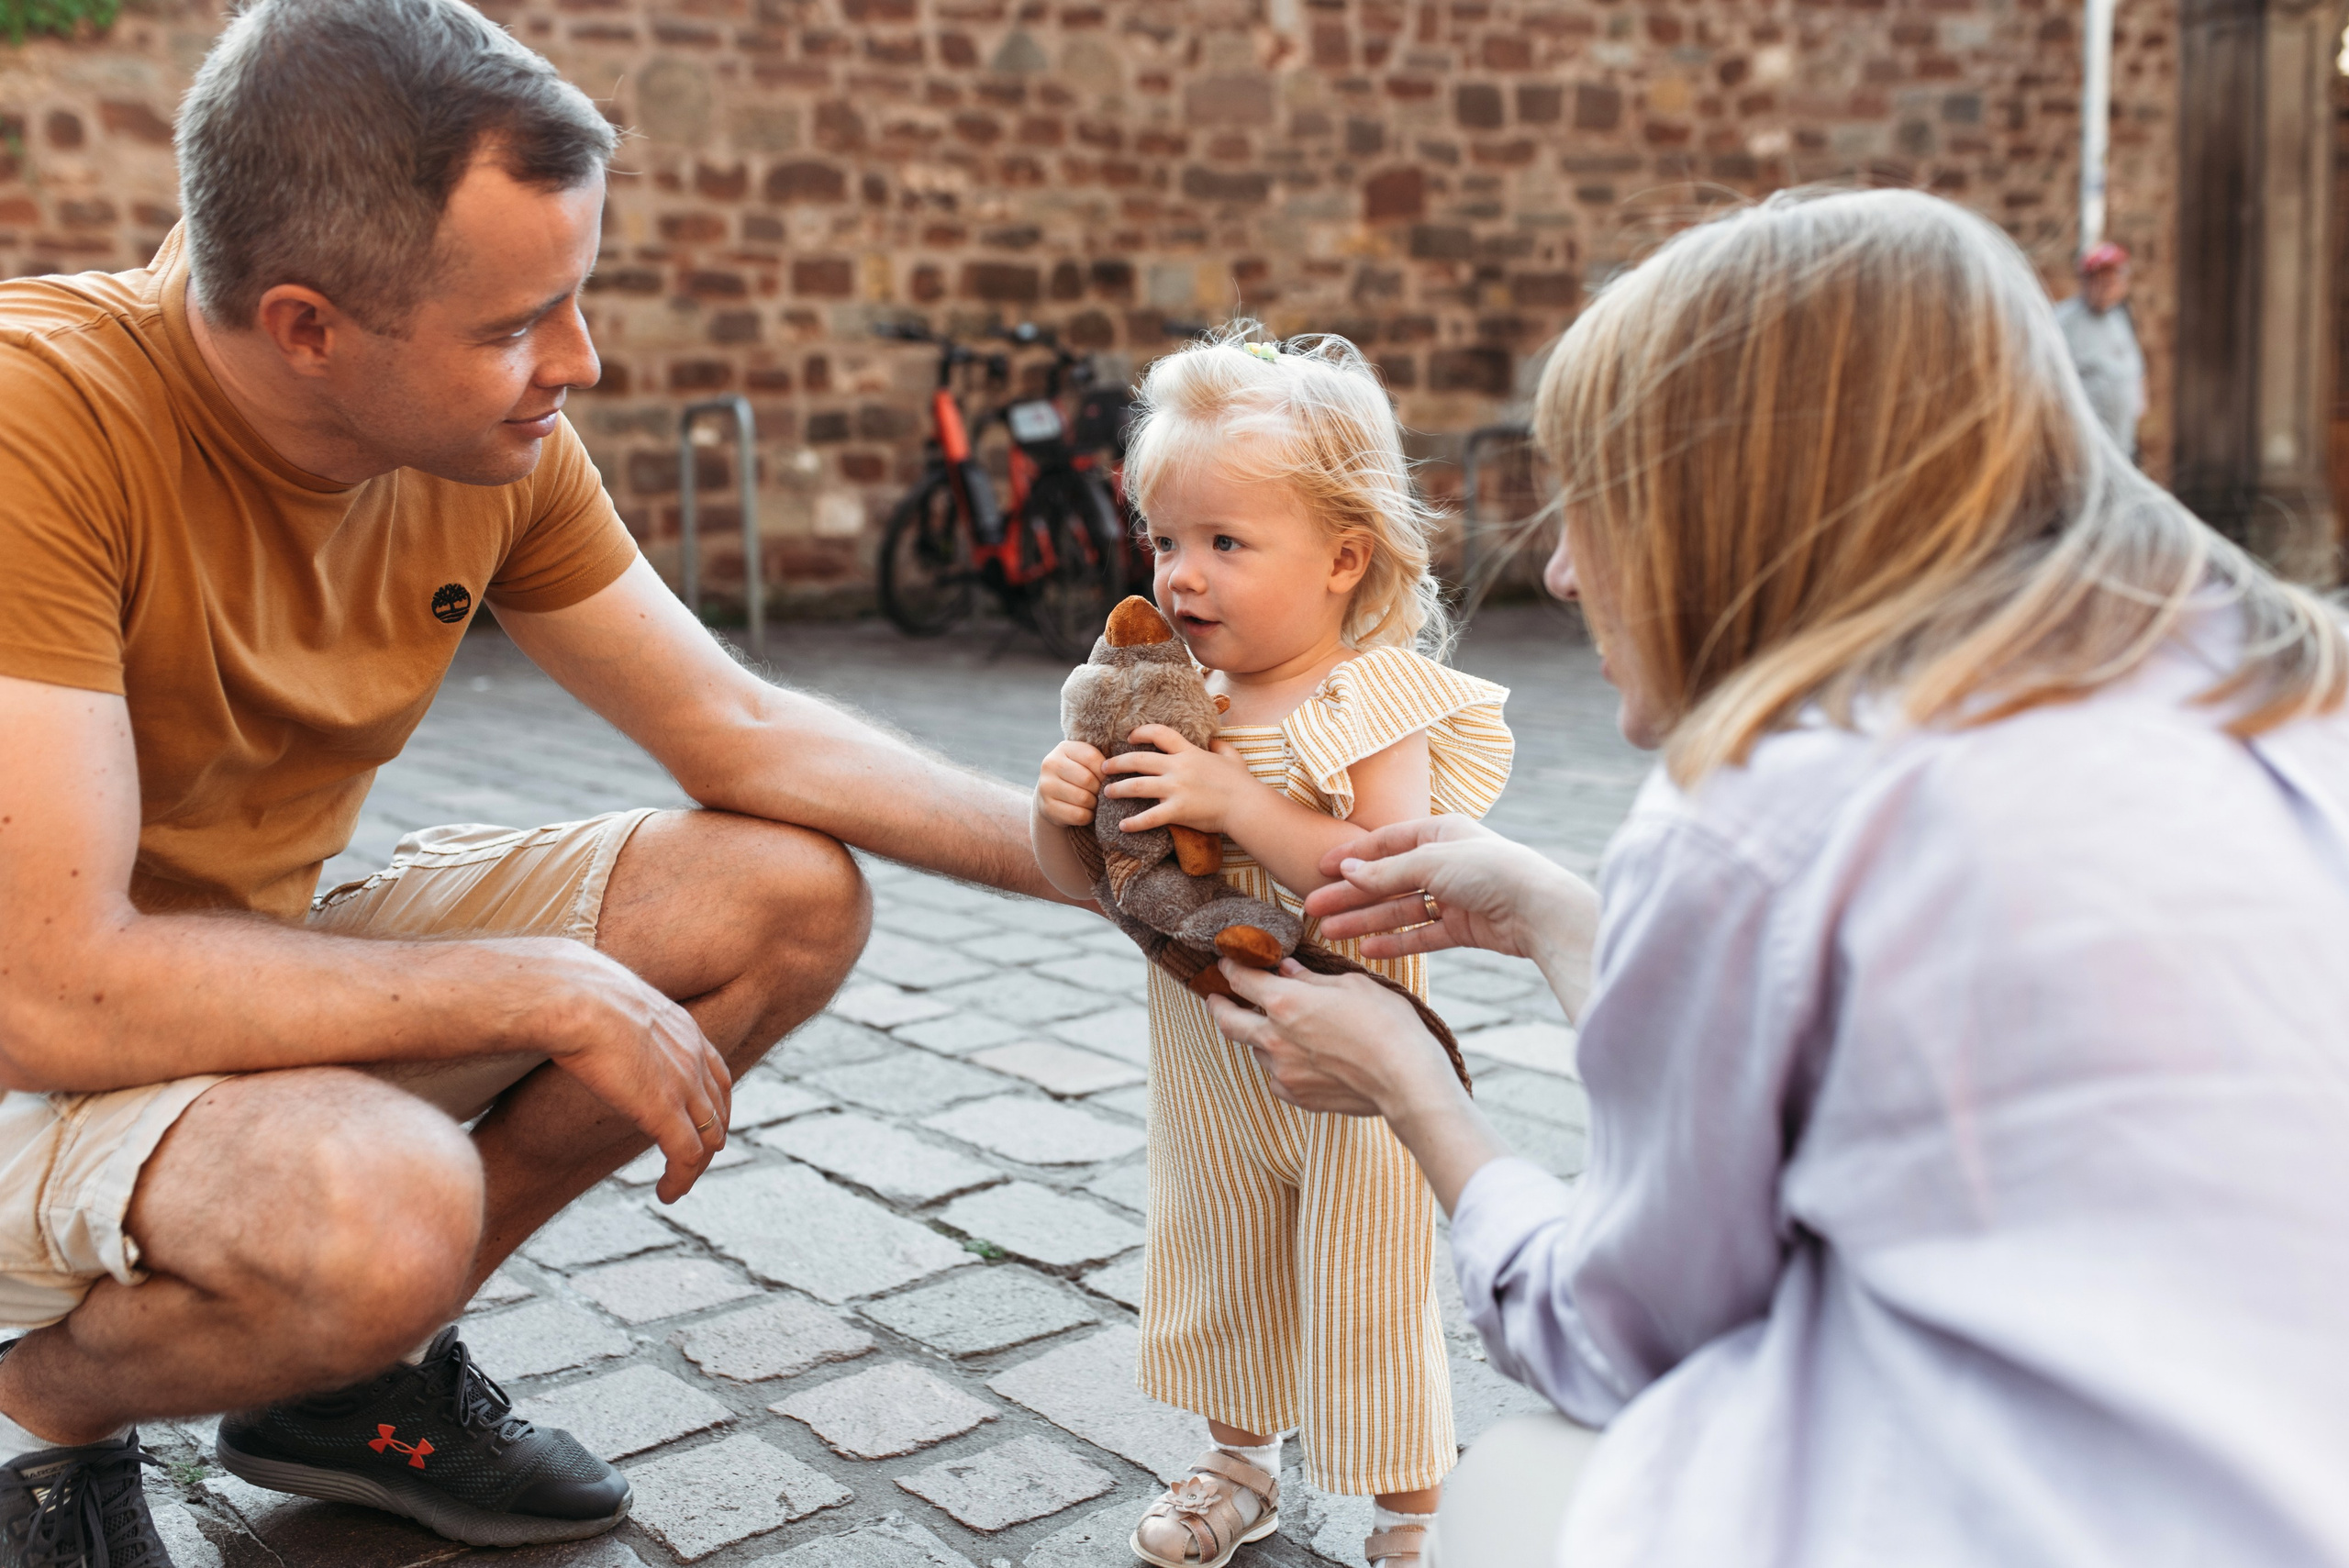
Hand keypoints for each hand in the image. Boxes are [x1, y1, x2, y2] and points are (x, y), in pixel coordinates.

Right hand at [529, 943, 733, 1203]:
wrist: (570, 996)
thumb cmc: (569, 991)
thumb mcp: (604, 997)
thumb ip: (610, 1013)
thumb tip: (580, 1009)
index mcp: (682, 1027)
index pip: (715, 1073)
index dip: (711, 1103)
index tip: (696, 1121)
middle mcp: (692, 1057)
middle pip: (720, 1108)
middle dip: (710, 1138)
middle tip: (690, 1161)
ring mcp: (684, 1085)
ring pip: (709, 1138)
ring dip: (695, 1167)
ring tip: (676, 1186)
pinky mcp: (665, 1112)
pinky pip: (688, 1156)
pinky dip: (682, 1179)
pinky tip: (667, 1194)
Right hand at [1036, 740, 1106, 827]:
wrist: (1054, 796)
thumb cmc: (1079, 776)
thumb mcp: (1087, 762)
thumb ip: (1102, 760)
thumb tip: (1123, 768)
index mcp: (1064, 748)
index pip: (1092, 758)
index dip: (1105, 772)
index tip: (1107, 779)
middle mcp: (1050, 764)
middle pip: (1087, 779)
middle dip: (1100, 790)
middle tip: (1101, 793)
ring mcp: (1046, 786)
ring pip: (1083, 799)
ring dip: (1094, 804)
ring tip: (1094, 802)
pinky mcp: (1047, 807)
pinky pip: (1078, 815)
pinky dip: (1088, 816)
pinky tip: (1086, 811)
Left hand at [1104, 725, 1251, 834]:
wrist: (1246, 805)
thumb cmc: (1241, 783)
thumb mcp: (1231, 757)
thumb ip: (1219, 746)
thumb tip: (1213, 741)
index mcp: (1189, 753)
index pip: (1159, 734)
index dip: (1140, 733)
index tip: (1128, 737)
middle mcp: (1178, 768)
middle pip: (1138, 760)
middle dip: (1117, 763)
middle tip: (1104, 768)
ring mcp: (1176, 789)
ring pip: (1137, 786)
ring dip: (1118, 789)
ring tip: (1106, 793)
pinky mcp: (1177, 810)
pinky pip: (1149, 817)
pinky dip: (1133, 823)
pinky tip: (1122, 826)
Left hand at [1205, 958, 1456, 1117]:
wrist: (1406, 1080)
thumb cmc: (1387, 1025)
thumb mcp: (1352, 986)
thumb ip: (1311, 978)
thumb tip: (1286, 969)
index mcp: (1284, 1002)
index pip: (1241, 979)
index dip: (1230, 966)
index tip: (1227, 961)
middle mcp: (1273, 1038)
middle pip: (1228, 1020)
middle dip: (1218, 1005)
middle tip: (1216, 997)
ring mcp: (1282, 1071)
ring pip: (1255, 1049)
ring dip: (1259, 1035)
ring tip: (1277, 1028)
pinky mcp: (1296, 1095)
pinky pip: (1275, 1076)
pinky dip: (1279, 1062)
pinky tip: (1298, 1057)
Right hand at [1303, 817, 1595, 964]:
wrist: (1539, 908)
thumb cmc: (1490, 870)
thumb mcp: (1431, 863)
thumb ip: (1386, 872)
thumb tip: (1347, 872)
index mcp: (1440, 833)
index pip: (1386, 843)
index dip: (1353, 856)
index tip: (1320, 868)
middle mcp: (1445, 862)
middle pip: (1388, 880)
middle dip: (1352, 895)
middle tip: (1314, 907)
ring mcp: (1454, 896)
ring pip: (1401, 910)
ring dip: (1367, 921)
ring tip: (1332, 933)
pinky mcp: (1464, 927)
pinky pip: (1422, 934)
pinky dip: (1396, 942)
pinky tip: (1367, 949)